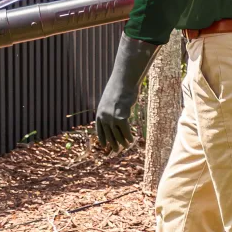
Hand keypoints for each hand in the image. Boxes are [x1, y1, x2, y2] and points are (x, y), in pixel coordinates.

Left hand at [96, 34, 160, 149]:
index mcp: (99, 113)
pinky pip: (126, 132)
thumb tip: (114, 117)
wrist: (123, 82)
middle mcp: (104, 117)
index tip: (104, 146)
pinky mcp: (121, 118)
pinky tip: (132, 141)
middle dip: (113, 143)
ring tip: (126, 147)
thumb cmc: (119, 89)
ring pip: (117, 135)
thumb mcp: (110, 100)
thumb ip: (110, 109)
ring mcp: (112, 118)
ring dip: (122, 142)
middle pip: (108, 134)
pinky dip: (129, 137)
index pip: (99, 130)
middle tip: (116, 150)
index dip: (102, 139)